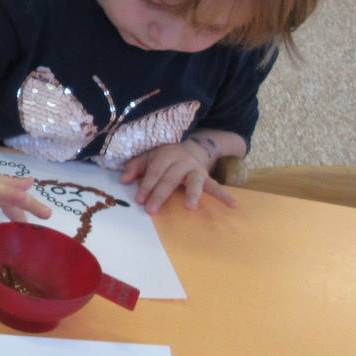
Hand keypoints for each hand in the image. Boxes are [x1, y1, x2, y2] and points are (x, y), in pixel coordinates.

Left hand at [121, 142, 236, 213]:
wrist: (191, 146)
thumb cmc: (164, 156)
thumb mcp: (148, 156)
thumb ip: (135, 166)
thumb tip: (123, 179)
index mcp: (165, 155)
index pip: (154, 171)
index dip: (146, 185)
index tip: (139, 199)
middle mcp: (181, 161)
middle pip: (170, 179)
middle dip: (160, 194)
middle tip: (152, 209)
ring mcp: (195, 169)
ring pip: (193, 181)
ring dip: (192, 194)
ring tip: (190, 207)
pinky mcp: (206, 177)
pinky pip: (215, 186)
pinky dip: (224, 195)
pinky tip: (233, 205)